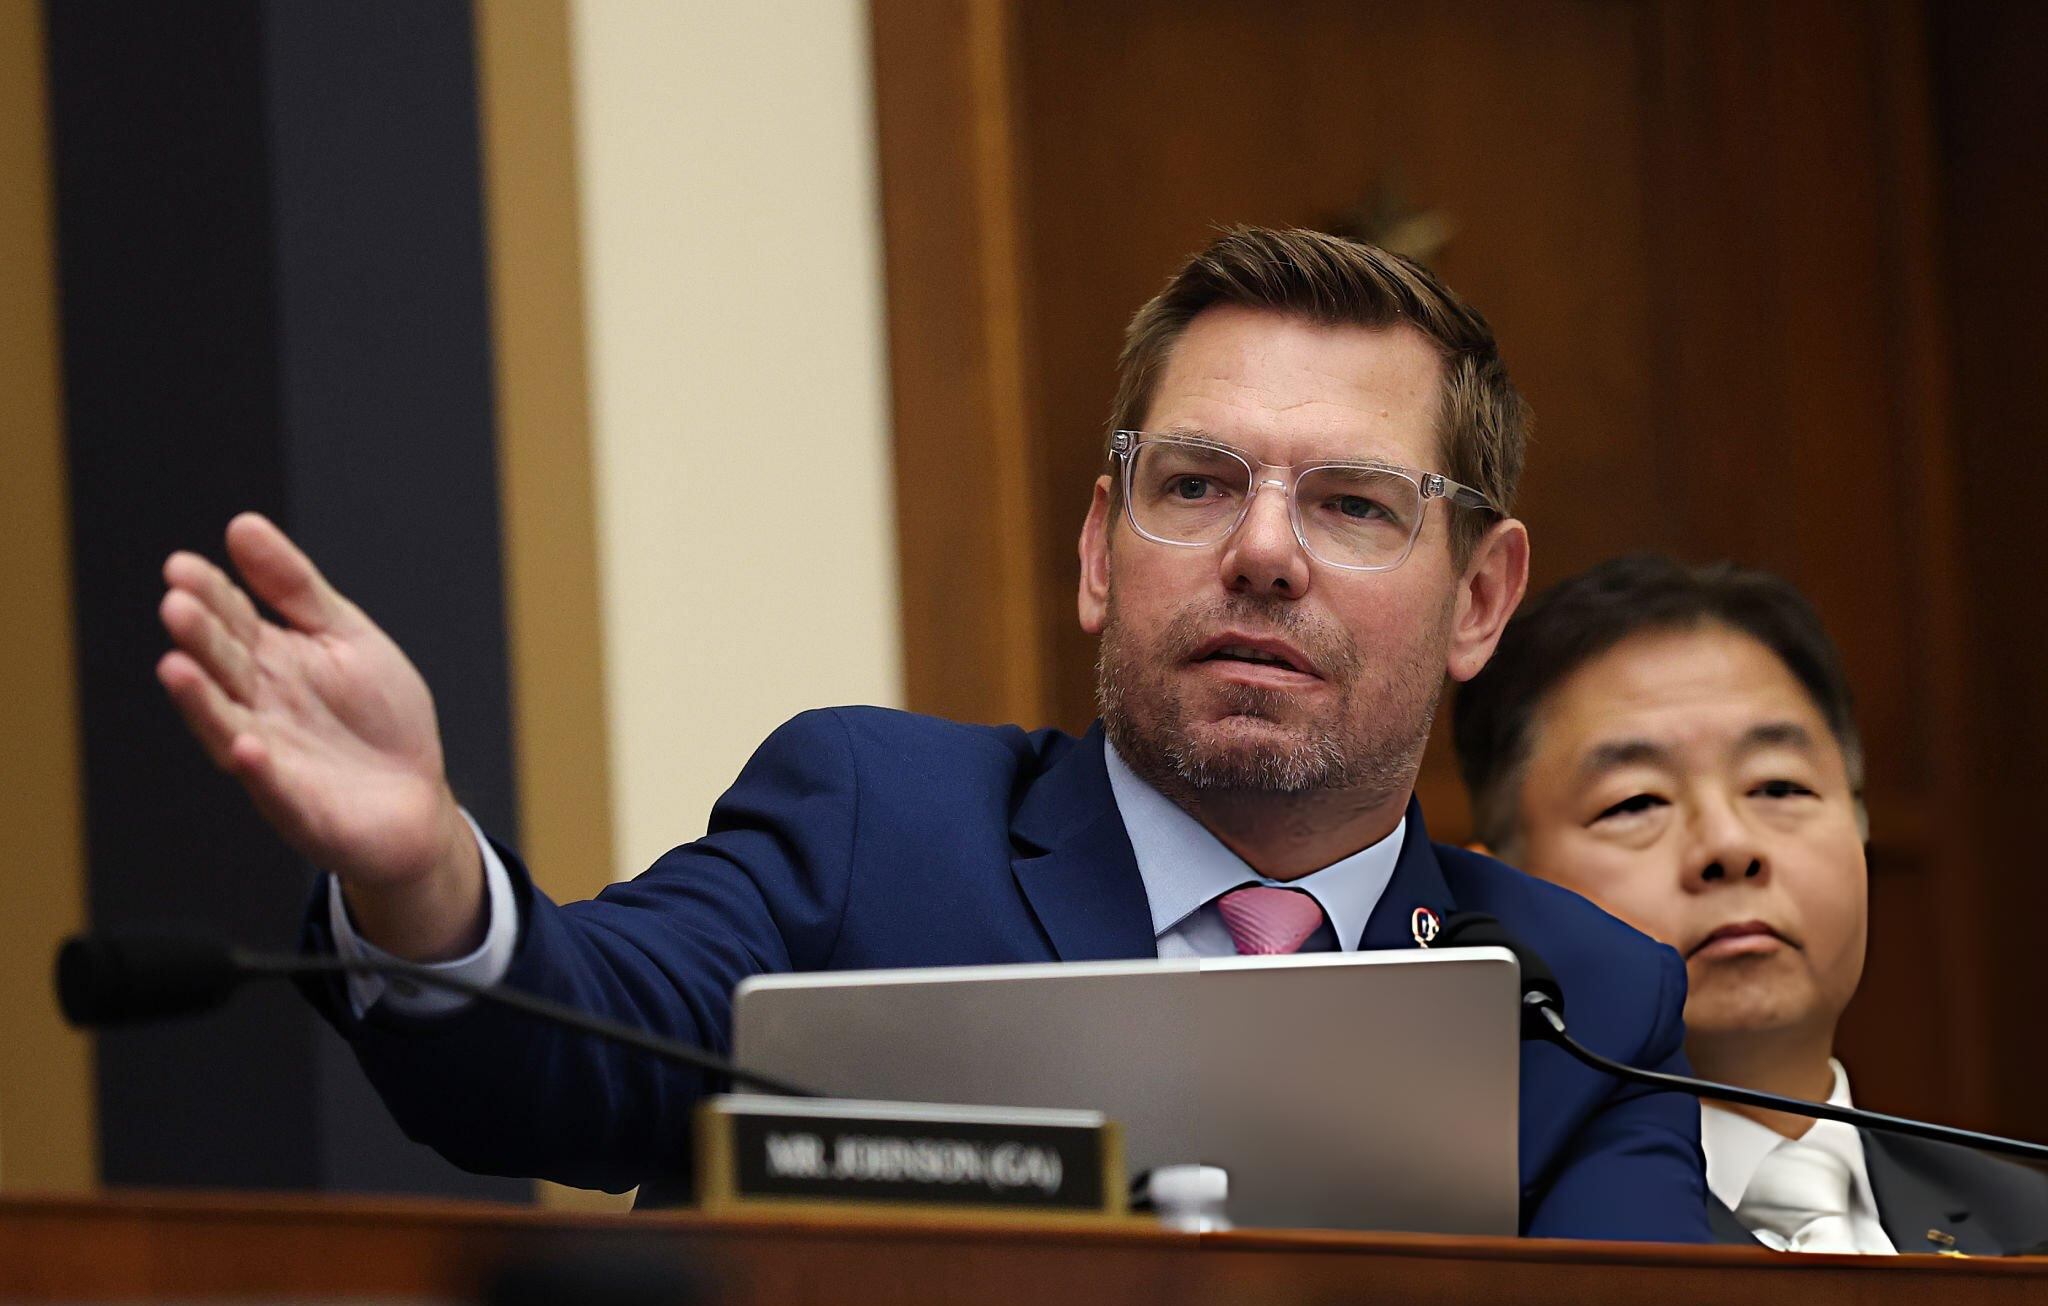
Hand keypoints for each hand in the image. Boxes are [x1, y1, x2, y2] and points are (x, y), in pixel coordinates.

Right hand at [157, 513, 483, 957]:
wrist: (417, 800)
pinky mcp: (298, 806)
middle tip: (176, 604)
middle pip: (224, 666)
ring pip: (227, 725)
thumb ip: (295, 587)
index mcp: (272, 661)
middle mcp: (260, 706)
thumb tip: (241, 525)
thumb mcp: (346, 635)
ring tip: (176, 667)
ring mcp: (273, 757)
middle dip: (200, 638)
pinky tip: (247, 746)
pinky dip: (259, 769)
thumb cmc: (379, 717)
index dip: (210, 594)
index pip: (233, 621)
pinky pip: (274, 787)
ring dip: (201, 701)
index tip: (182, 566)